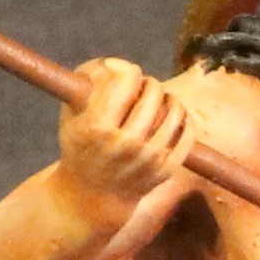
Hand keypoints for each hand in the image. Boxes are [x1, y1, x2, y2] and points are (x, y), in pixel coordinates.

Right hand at [58, 58, 191, 207]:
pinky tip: (174, 115)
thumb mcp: (71, 114)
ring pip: (174, 111)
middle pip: (153, 93)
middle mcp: (124, 143)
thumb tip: (116, 63)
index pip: (126, 79)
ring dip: (170, 98)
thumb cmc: (81, 146)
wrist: (92, 196)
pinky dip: (184, 119)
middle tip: (144, 88)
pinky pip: (187, 134)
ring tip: (161, 100)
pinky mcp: (165, 170)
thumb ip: (88, 83)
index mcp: (97, 126)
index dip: (129, 70)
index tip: (127, 74)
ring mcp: (148, 158)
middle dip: (150, 84)